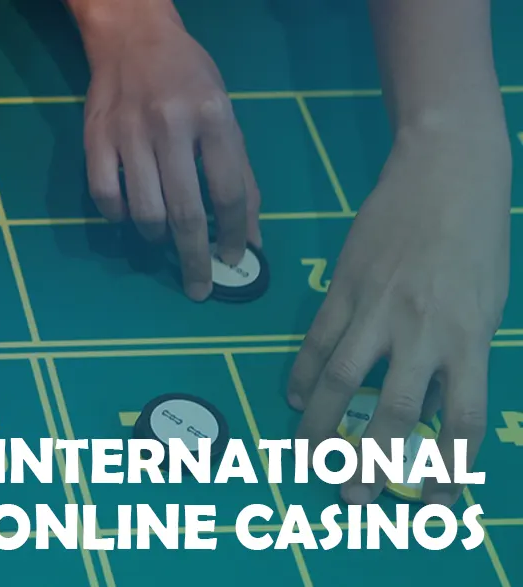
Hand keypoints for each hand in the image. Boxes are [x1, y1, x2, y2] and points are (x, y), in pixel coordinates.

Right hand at [77, 5, 258, 299]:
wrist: (133, 38)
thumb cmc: (189, 78)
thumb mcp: (227, 116)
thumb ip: (239, 175)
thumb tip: (249, 236)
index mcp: (213, 119)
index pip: (229, 193)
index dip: (234, 235)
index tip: (234, 261)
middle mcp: (171, 127)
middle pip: (186, 212)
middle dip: (195, 259)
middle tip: (198, 287)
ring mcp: (128, 134)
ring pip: (143, 211)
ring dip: (157, 238)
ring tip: (163, 239)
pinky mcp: (95, 139)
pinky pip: (104, 197)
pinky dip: (118, 217)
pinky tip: (129, 216)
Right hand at [288, 134, 509, 504]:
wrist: (447, 173)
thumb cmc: (477, 239)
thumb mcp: (485, 303)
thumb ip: (460, 351)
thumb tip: (432, 396)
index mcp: (469, 337)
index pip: (461, 420)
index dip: (450, 468)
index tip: (436, 500)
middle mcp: (423, 331)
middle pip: (395, 412)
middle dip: (372, 460)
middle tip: (353, 494)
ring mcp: (378, 309)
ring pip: (342, 381)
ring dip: (321, 424)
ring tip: (308, 453)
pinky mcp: (344, 288)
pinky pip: (318, 342)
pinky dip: (306, 375)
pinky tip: (299, 397)